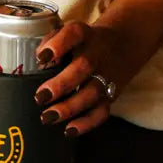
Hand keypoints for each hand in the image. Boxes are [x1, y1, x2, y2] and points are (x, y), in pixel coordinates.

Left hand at [32, 21, 123, 137]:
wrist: (122, 44)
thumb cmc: (84, 40)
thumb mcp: (69, 31)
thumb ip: (52, 41)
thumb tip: (39, 60)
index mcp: (84, 34)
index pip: (73, 34)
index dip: (58, 45)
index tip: (41, 57)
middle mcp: (97, 54)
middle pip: (83, 67)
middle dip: (61, 84)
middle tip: (40, 97)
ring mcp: (107, 75)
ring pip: (92, 93)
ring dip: (70, 107)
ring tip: (48, 117)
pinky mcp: (112, 94)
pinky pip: (102, 111)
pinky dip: (87, 123)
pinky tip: (68, 130)